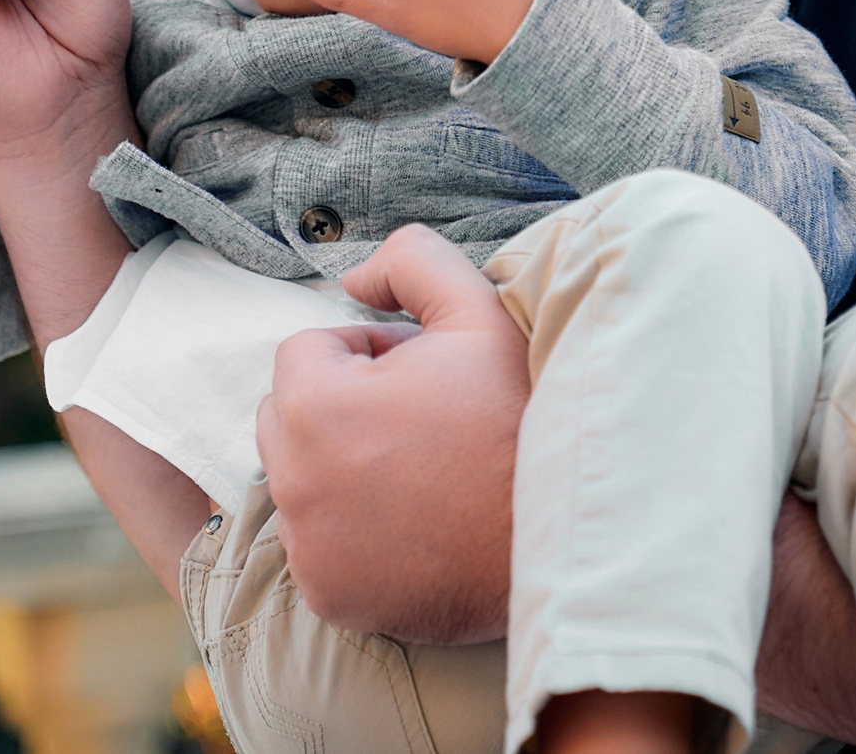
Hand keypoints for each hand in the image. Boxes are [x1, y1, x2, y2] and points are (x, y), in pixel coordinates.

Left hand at [255, 224, 529, 641]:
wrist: (564, 534)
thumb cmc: (520, 417)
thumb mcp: (478, 311)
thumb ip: (410, 261)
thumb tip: (352, 278)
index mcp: (315, 405)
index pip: (309, 350)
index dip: (369, 352)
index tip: (422, 375)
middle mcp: (294, 481)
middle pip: (291, 415)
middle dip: (342, 407)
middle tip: (422, 419)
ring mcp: (309, 547)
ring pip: (301, 479)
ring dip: (342, 466)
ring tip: (422, 470)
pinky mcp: (330, 595)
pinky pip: (318, 543)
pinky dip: (352, 530)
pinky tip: (415, 522)